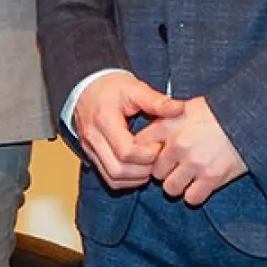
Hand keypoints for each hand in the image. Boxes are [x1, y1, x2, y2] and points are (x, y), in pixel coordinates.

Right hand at [72, 70, 182, 190]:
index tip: (158, 145)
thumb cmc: (111, 88)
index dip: (147, 155)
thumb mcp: (134, 88)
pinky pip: (108, 178)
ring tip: (148, 163)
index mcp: (104, 120)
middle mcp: (93, 137)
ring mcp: (89, 148)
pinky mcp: (90, 154)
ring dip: (135, 177)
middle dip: (143, 169)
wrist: (87, 87)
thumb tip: (179, 109)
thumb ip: (156, 101)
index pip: (126, 152)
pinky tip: (138, 168)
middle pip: (118, 169)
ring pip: (113, 178)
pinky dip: (126, 179)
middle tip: (156, 157)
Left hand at [134, 96, 248, 205]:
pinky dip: (193, 195)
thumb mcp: (184, 108)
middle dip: (161, 171)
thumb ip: (164, 121)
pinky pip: (192, 198)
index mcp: (167, 125)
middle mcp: (177, 145)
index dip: (143, 153)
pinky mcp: (212, 178)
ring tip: (183, 179)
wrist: (248, 120)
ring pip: (170, 188)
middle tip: (171, 169)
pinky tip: (197, 187)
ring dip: (176, 185)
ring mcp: (194, 163)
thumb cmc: (216, 113)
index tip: (149, 156)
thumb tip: (147, 135)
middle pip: (154, 170)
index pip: (139, 145)